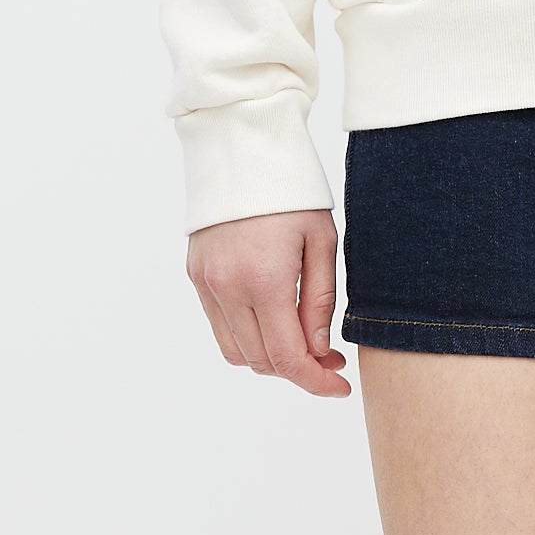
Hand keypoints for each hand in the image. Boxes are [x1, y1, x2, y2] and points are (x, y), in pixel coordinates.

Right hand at [187, 209, 350, 396]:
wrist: (241, 147)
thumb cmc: (292, 191)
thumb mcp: (322, 243)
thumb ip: (319, 302)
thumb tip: (318, 352)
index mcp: (265, 279)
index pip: (287, 357)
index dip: (315, 382)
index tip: (340, 387)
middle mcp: (228, 287)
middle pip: (262, 361)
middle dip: (299, 370)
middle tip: (330, 359)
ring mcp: (206, 283)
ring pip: (236, 352)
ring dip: (271, 359)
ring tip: (302, 341)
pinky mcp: (195, 275)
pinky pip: (220, 327)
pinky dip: (247, 337)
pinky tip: (273, 321)